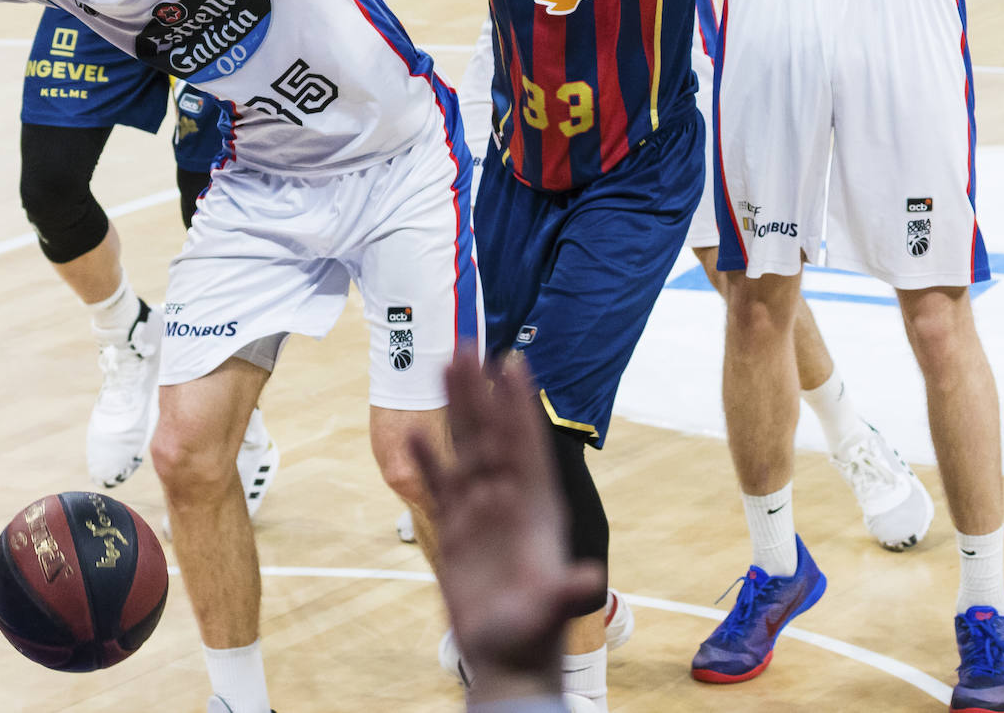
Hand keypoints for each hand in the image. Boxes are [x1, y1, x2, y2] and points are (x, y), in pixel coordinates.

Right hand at [409, 351, 603, 698]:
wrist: (506, 658)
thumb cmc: (534, 633)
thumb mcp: (551, 608)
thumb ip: (564, 590)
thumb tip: (588, 578)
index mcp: (536, 504)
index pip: (525, 442)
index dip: (518, 402)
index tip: (512, 360)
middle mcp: (508, 497)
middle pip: (490, 432)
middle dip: (479, 390)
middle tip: (465, 345)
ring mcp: (480, 509)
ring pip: (465, 447)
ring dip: (455, 409)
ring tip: (443, 368)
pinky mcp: (455, 529)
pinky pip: (439, 485)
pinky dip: (427, 459)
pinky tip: (414, 433)